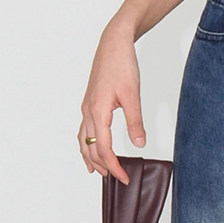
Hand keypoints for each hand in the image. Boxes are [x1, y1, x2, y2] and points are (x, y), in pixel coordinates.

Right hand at [78, 24, 143, 182]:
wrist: (113, 44)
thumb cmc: (121, 65)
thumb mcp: (133, 95)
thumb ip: (135, 121)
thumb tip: (139, 144)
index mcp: (98, 111)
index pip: (104, 148)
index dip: (114, 166)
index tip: (124, 177)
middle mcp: (88, 111)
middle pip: (90, 148)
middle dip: (102, 165)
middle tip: (116, 178)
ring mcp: (87, 107)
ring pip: (84, 140)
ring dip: (91, 156)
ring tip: (99, 170)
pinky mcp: (90, 103)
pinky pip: (85, 129)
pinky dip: (88, 143)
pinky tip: (94, 146)